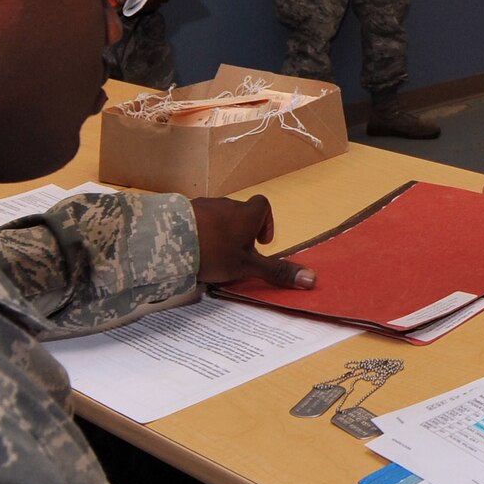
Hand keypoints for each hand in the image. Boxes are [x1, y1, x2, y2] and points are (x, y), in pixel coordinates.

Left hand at [191, 194, 313, 289]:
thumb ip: (277, 272)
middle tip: (235, 255)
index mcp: (247, 214)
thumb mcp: (248, 266)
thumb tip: (313, 279)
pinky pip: (197, 218)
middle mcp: (228, 204)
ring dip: (219, 231)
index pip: (263, 206)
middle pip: (240, 213)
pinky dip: (200, 230)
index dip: (265, 222)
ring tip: (212, 254)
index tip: (260, 242)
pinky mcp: (183, 210)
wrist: (171, 239)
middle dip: (240, 231)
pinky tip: (192, 248)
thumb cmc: (216, 251)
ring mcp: (204, 205)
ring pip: (218, 216)